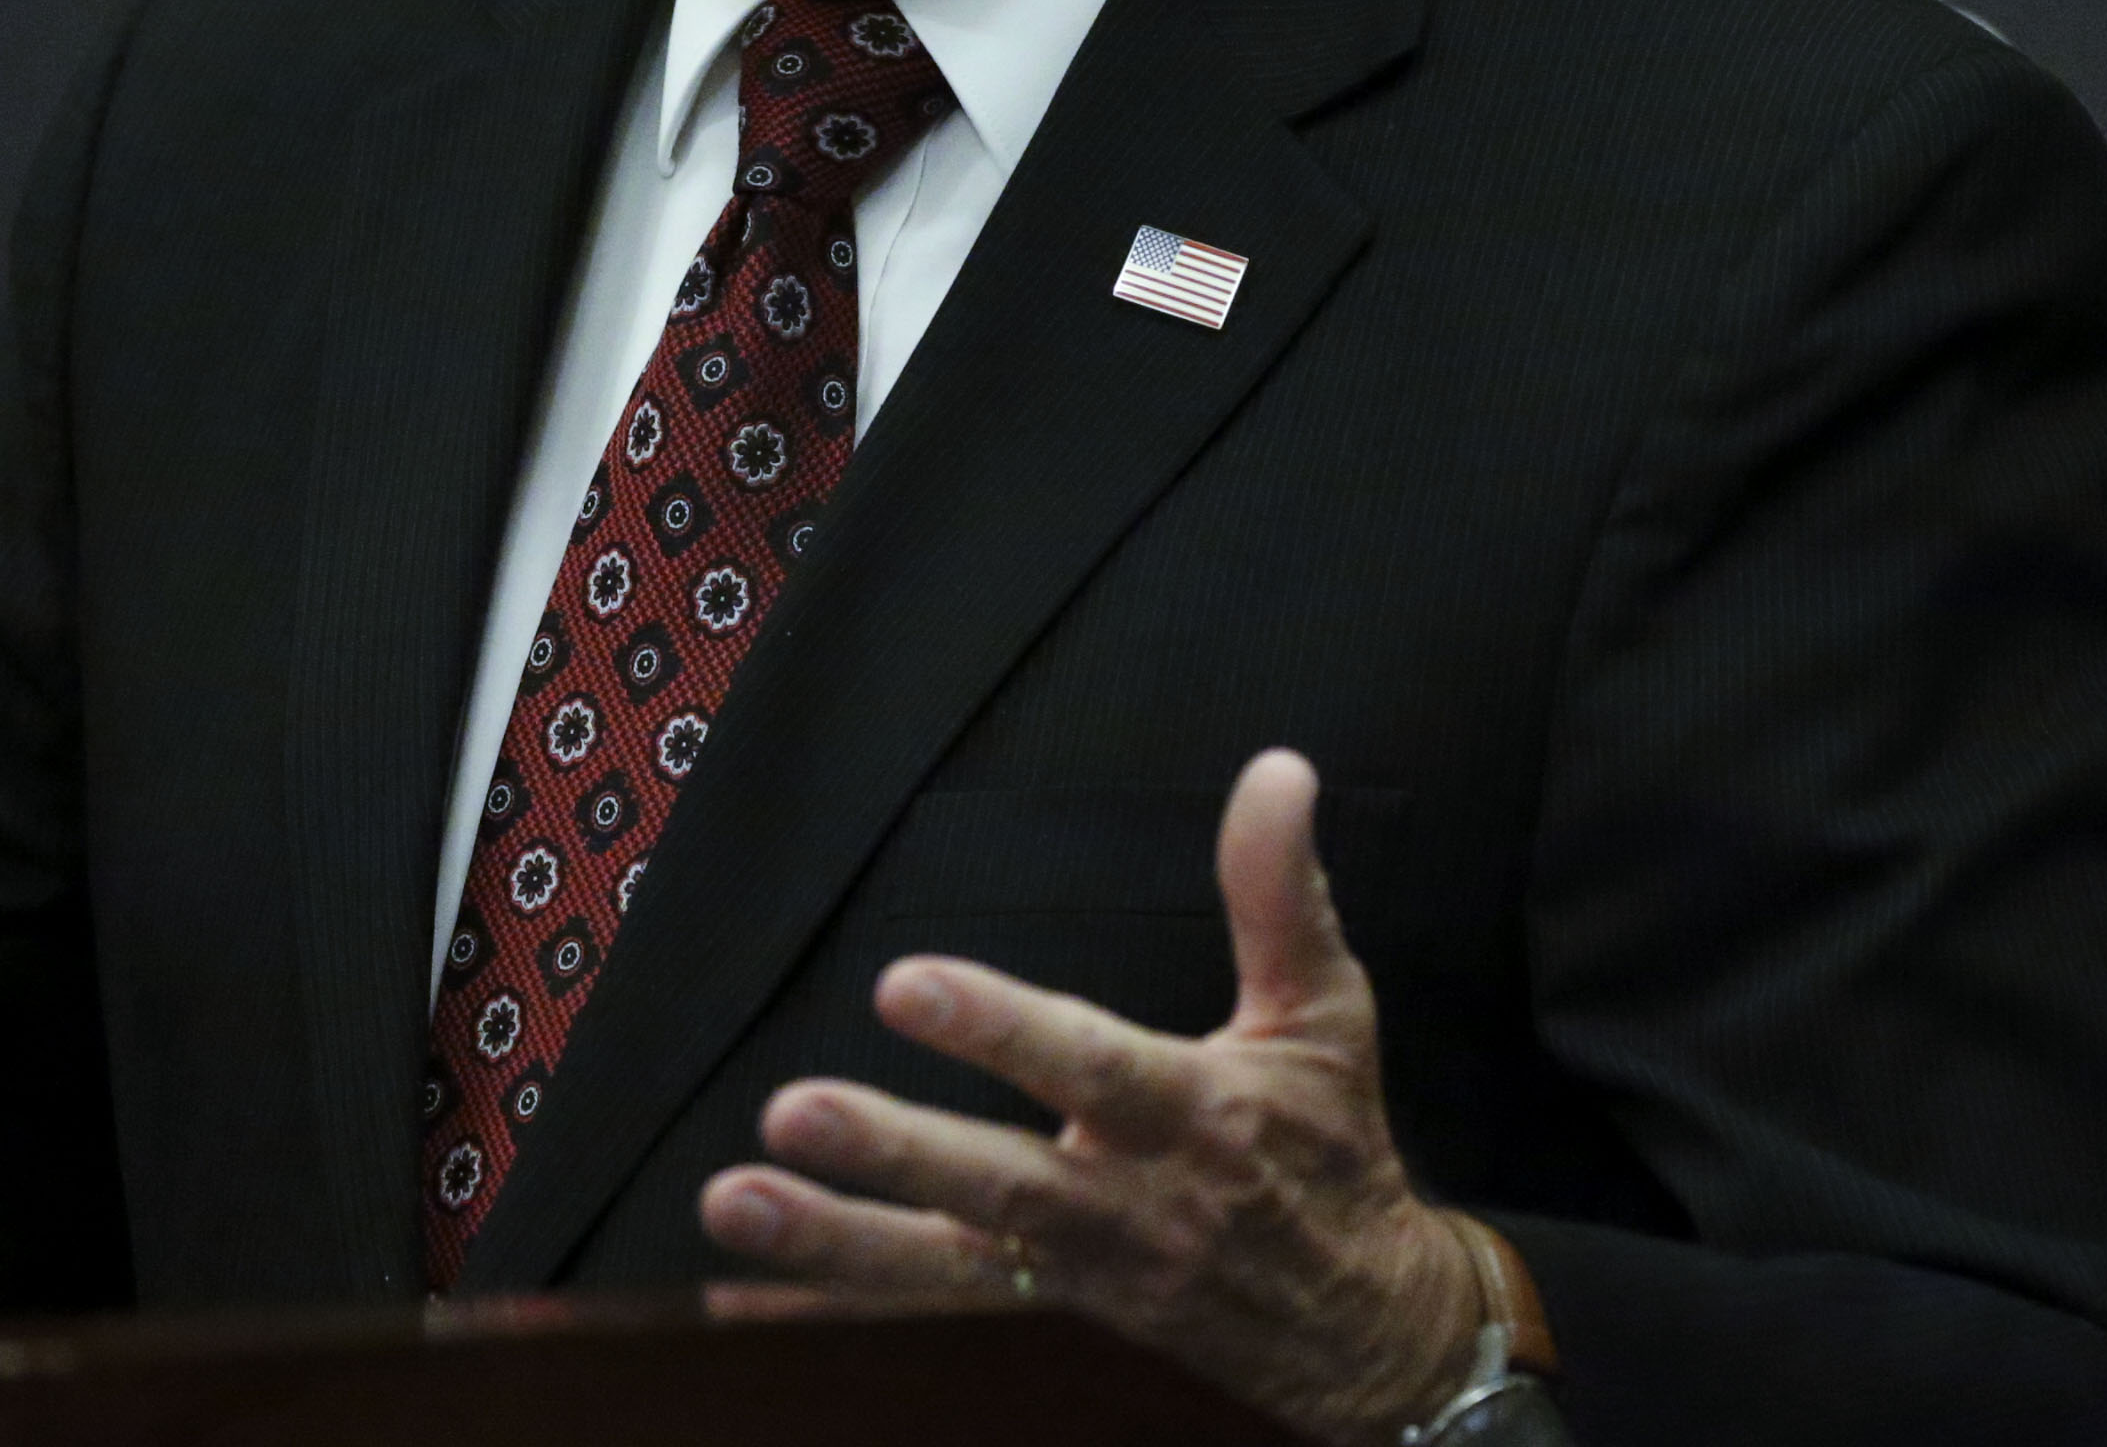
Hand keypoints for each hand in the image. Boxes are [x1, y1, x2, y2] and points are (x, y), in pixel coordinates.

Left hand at [700, 748, 1490, 1443]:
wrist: (1370, 1335)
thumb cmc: (1334, 1153)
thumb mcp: (1326, 1017)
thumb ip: (1281, 894)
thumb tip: (1277, 770)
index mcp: (1198, 1116)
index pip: (1092, 1067)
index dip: (1002, 1030)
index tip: (905, 984)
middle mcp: (1131, 1206)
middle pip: (1003, 1185)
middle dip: (897, 1153)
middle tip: (792, 1112)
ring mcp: (1083, 1279)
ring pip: (949, 1267)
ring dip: (836, 1240)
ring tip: (736, 1200)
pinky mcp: (1051, 1324)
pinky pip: (934, 1323)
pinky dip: (837, 1316)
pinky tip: (739, 1301)